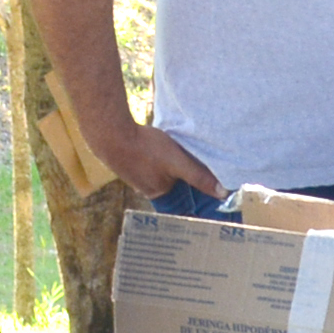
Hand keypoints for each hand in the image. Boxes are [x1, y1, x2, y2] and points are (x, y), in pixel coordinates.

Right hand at [93, 115, 221, 205]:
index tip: (206, 187)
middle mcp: (147, 189)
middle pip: (173, 185)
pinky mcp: (130, 163)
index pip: (183, 198)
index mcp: (160, 193)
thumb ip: (198, 176)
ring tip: (176, 155)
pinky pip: (151, 164)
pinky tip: (158, 148)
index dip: (194, 192)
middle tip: (196, 166)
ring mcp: (137, 177)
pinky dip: (157, 159)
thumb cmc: (145, 148)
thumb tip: (222, 193)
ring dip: (170, 166)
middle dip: (183, 177)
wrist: (111, 134)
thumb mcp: (177, 162)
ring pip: (162, 173)